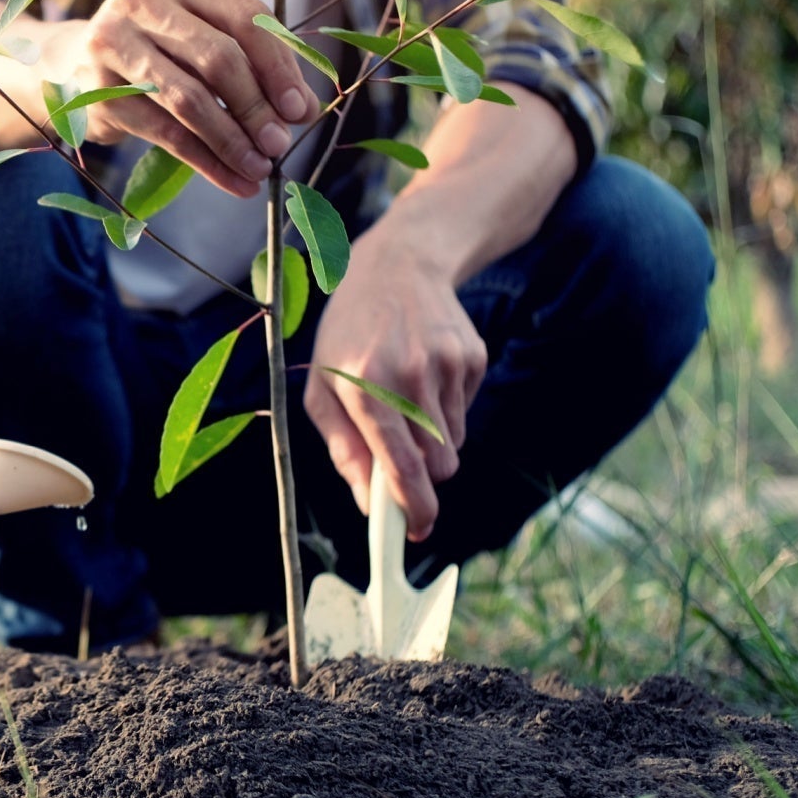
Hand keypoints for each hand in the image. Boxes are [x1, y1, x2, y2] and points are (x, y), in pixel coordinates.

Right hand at [38, 0, 321, 196]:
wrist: (71, 62)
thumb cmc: (157, 48)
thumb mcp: (203, 38)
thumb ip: (255, 63)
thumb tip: (302, 110)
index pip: (243, 16)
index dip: (277, 65)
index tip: (298, 109)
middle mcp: (143, 2)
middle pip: (216, 57)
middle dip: (256, 107)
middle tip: (281, 144)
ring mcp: (115, 45)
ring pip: (188, 99)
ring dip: (231, 140)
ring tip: (260, 168)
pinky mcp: (99, 91)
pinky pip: (164, 133)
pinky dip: (205, 162)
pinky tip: (233, 181)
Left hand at [302, 231, 488, 539]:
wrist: (398, 266)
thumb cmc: (348, 335)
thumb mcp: (324, 388)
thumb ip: (344, 449)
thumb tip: (368, 503)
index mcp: (365, 387)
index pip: (401, 465)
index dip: (412, 506)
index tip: (416, 531)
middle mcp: (410, 376)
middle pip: (439, 466)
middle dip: (423, 476)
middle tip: (401, 457)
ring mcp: (446, 365)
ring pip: (454, 444)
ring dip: (432, 440)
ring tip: (406, 399)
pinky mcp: (473, 358)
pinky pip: (465, 413)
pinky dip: (446, 409)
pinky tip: (424, 375)